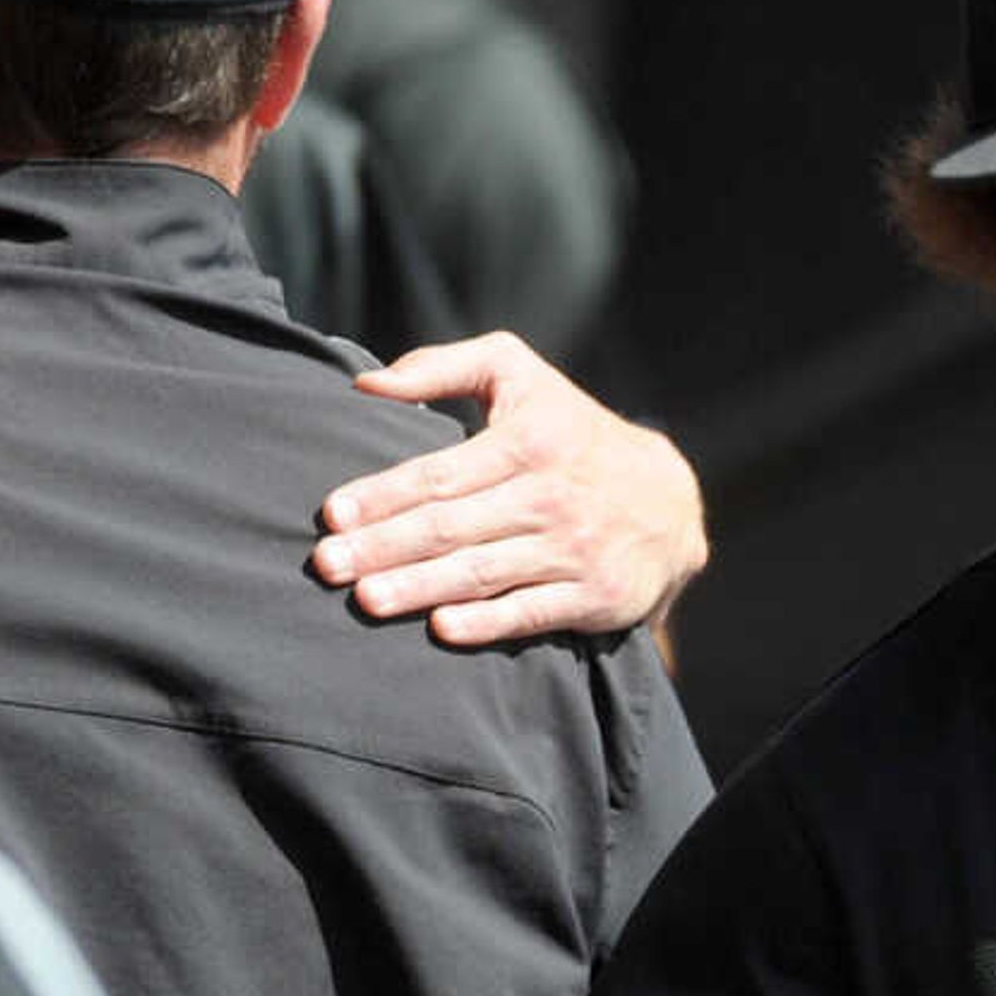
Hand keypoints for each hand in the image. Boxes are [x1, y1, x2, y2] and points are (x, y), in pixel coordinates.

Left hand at [315, 333, 708, 644]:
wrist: (669, 502)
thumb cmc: (571, 431)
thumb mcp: (521, 376)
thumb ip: (443, 367)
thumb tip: (366, 385)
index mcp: (529, 440)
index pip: (441, 473)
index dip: (383, 495)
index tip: (332, 513)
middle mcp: (553, 496)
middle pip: (452, 527)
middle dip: (385, 547)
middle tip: (327, 564)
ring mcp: (576, 549)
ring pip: (483, 572)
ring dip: (420, 588)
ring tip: (366, 599)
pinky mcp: (595, 596)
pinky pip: (530, 611)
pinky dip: (486, 623)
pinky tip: (441, 628)